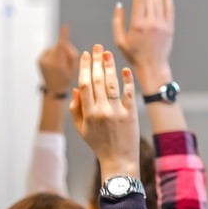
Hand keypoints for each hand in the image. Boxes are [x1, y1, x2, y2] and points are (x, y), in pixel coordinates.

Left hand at [38, 24, 78, 94]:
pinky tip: (56, 62)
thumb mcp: (74, 69)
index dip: (63, 36)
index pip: (61, 46)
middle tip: (70, 57)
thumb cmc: (66, 80)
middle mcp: (48, 61)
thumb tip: (65, 45)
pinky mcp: (39, 59)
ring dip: (59, 52)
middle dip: (66, 49)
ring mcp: (42, 60)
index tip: (65, 27)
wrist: (53, 89)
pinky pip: (49, 51)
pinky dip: (54, 54)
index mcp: (58, 64)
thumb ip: (71, 55)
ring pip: (54, 48)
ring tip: (62, 63)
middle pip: (59, 47)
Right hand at [70, 44, 139, 177]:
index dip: (84, 68)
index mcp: (88, 114)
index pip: (84, 85)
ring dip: (110, 67)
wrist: (119, 160)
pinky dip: (127, 81)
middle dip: (96, 62)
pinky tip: (125, 69)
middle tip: (97, 47)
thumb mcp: (82, 129)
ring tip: (108, 54)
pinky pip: (129, 94)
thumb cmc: (99, 144)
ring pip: (112, 84)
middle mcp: (101, 111)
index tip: (85, 55)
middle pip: (97, 81)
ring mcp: (117, 112)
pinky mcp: (131, 115)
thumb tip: (76, 88)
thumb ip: (76, 109)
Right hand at [112, 0, 173, 88]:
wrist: (153, 67)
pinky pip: (169, 8)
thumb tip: (120, 4)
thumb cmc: (134, 56)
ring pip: (159, 0)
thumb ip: (117, 22)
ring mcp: (162, 25)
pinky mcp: (170, 28)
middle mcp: (152, 23)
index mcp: (138, 25)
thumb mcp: (119, 41)